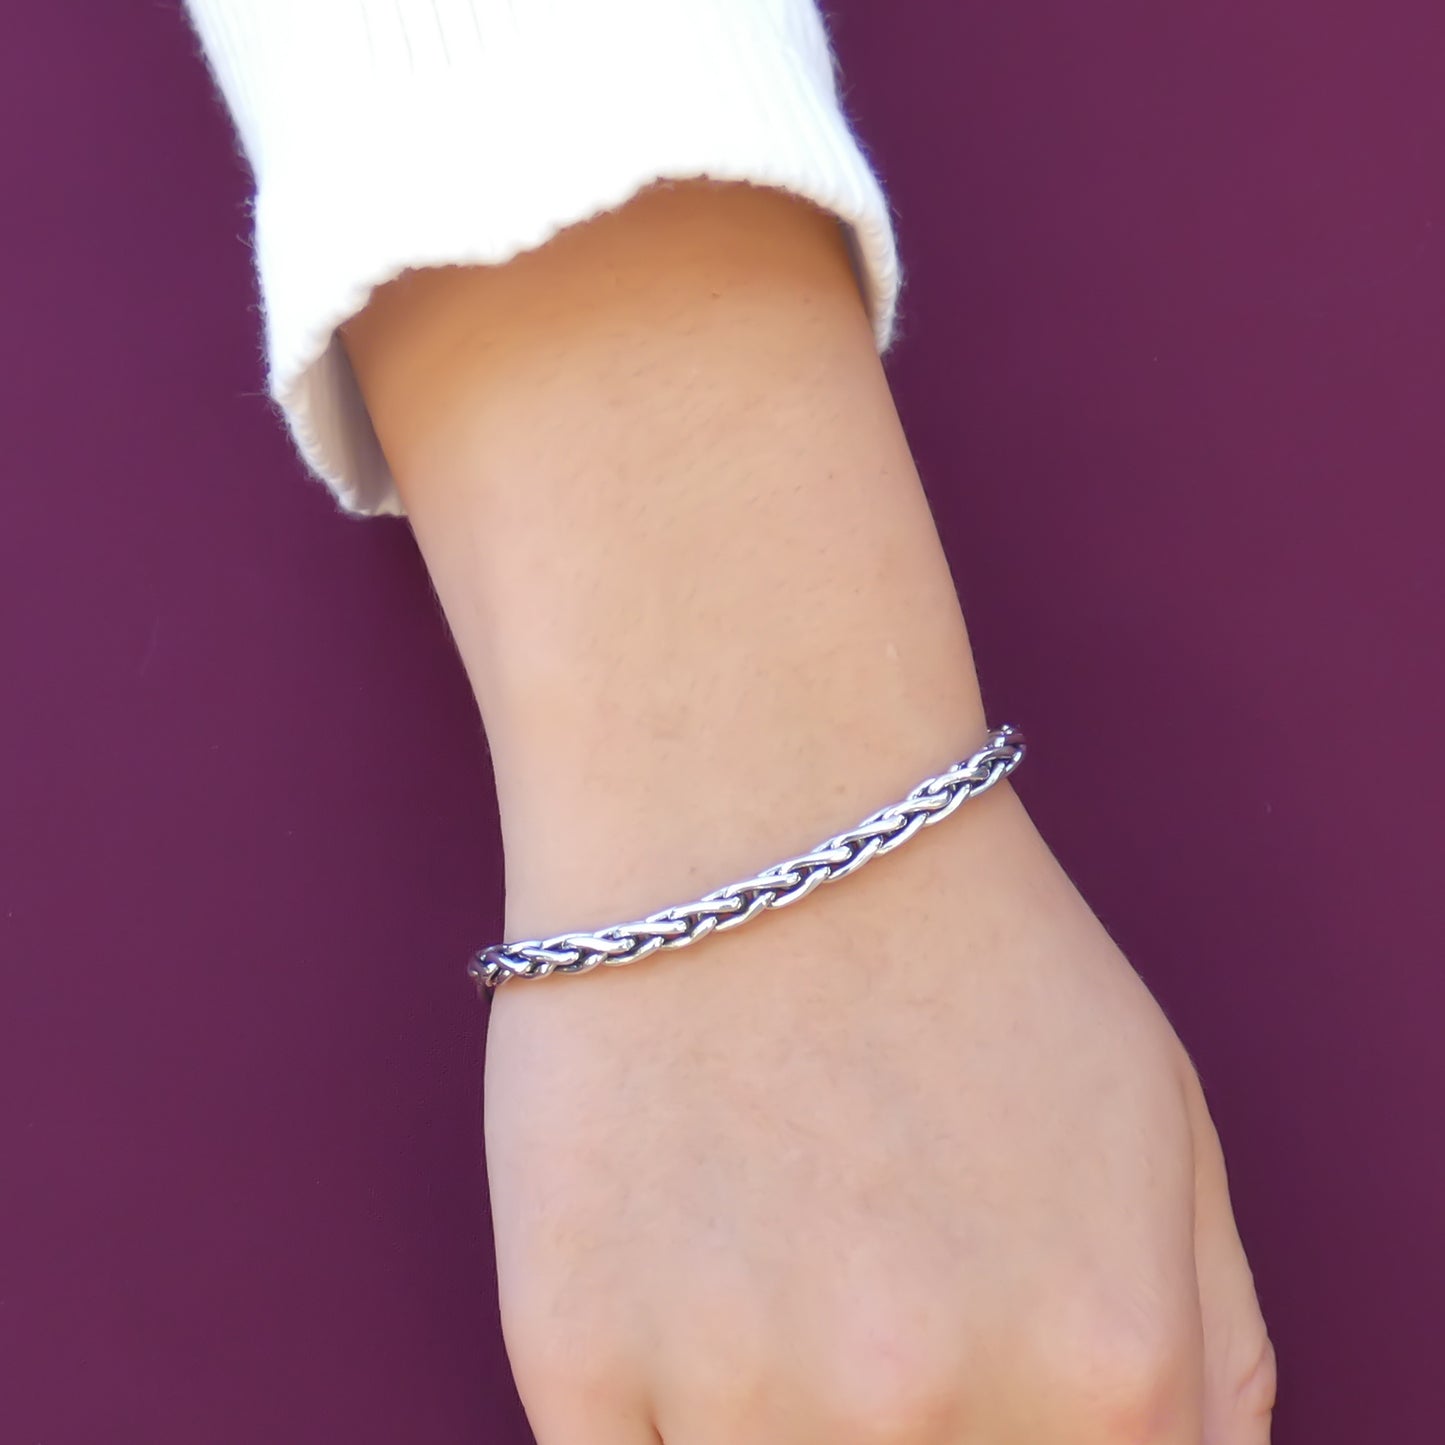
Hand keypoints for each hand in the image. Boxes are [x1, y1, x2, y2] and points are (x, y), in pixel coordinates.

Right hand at [483, 786, 1274, 1443]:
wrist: (751, 799)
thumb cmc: (960, 947)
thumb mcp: (1165, 1128)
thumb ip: (1216, 1353)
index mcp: (1105, 1373)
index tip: (977, 1392)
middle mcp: (923, 1411)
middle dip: (911, 1437)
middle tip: (874, 1311)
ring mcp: (732, 1390)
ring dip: (775, 1427)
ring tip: (779, 1277)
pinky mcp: (569, 1346)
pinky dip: (662, 1413)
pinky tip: (684, 1284)